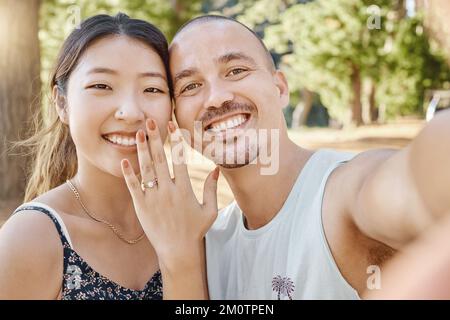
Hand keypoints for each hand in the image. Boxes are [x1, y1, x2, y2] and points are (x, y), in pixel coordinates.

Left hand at [120, 118, 218, 268]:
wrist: (177, 250)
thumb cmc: (195, 230)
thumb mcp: (209, 211)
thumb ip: (212, 189)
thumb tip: (216, 169)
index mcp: (184, 189)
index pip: (179, 159)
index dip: (175, 141)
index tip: (171, 126)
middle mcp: (168, 191)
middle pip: (160, 159)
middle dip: (155, 139)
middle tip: (150, 121)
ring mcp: (153, 198)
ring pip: (146, 169)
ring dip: (141, 150)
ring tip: (138, 134)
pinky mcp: (141, 207)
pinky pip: (133, 187)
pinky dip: (128, 174)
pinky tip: (124, 160)